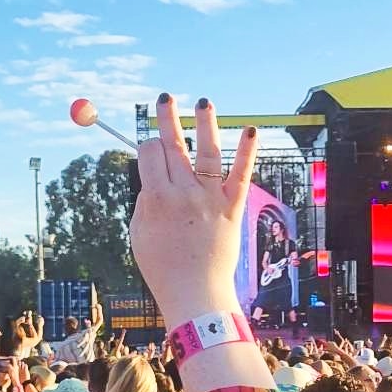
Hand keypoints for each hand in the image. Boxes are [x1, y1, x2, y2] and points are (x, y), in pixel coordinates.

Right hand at [130, 95, 257, 319]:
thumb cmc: (163, 267)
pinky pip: (240, 174)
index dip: (147, 144)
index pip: (150, 153)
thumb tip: (153, 176)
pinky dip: (247, 151)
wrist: (195, 294)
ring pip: (207, 151)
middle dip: (166, 118)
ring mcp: (210, 199)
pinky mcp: (232, 207)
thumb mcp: (139, 233)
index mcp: (156, 199)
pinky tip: (251, 130)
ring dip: (205, 122)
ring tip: (203, 101)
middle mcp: (183, 194)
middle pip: (174, 146)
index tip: (150, 145)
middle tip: (164, 98)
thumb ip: (144, 202)